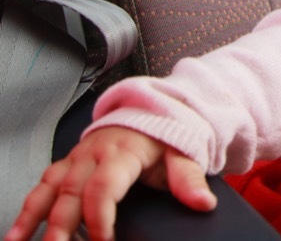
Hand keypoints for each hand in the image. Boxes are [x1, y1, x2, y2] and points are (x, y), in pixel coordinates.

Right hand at [4, 126, 215, 240]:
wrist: (150, 111)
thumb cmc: (163, 137)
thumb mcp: (182, 155)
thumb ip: (188, 180)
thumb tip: (203, 203)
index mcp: (123, 152)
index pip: (104, 187)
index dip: (100, 216)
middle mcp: (93, 154)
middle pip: (71, 192)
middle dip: (60, 225)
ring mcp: (77, 158)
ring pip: (50, 188)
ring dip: (34, 218)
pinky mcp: (67, 164)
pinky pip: (43, 185)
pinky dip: (28, 209)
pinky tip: (17, 234)